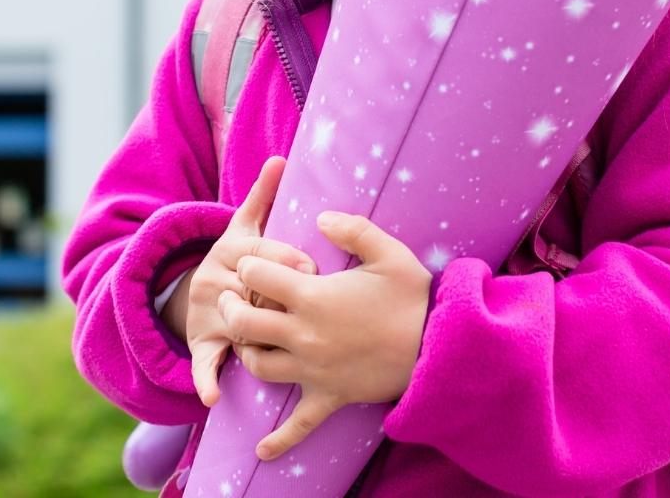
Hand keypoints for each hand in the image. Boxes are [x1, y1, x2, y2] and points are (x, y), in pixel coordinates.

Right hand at [179, 156, 316, 407]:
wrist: (196, 291)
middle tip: (305, 309)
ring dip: (255, 335)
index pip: (260, 252)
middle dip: (277, 299)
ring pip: (233, 324)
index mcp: (230, 250)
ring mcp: (206, 313)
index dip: (287, 259)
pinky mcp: (200, 343)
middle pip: (249, 290)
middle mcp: (214, 279)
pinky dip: (206, 379)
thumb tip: (281, 158)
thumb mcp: (246, 224)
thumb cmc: (237, 258)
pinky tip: (213, 396)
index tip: (311, 266)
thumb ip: (264, 193)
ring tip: (282, 343)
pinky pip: (203, 362)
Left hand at [222, 210, 431, 460]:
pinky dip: (278, 441)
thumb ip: (352, 228)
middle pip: (244, 322)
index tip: (255, 262)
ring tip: (248, 340)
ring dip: (246, 352)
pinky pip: (298, 425)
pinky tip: (262, 452)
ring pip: (258, 366)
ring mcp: (314, 369)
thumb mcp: (388, 252)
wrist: (438, 347)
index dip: (249, 263)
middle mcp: (304, 334)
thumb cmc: (413, 297)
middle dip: (231, 306)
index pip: (257, 275)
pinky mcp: (329, 397)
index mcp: (313, 296)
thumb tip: (321, 217)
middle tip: (233, 297)